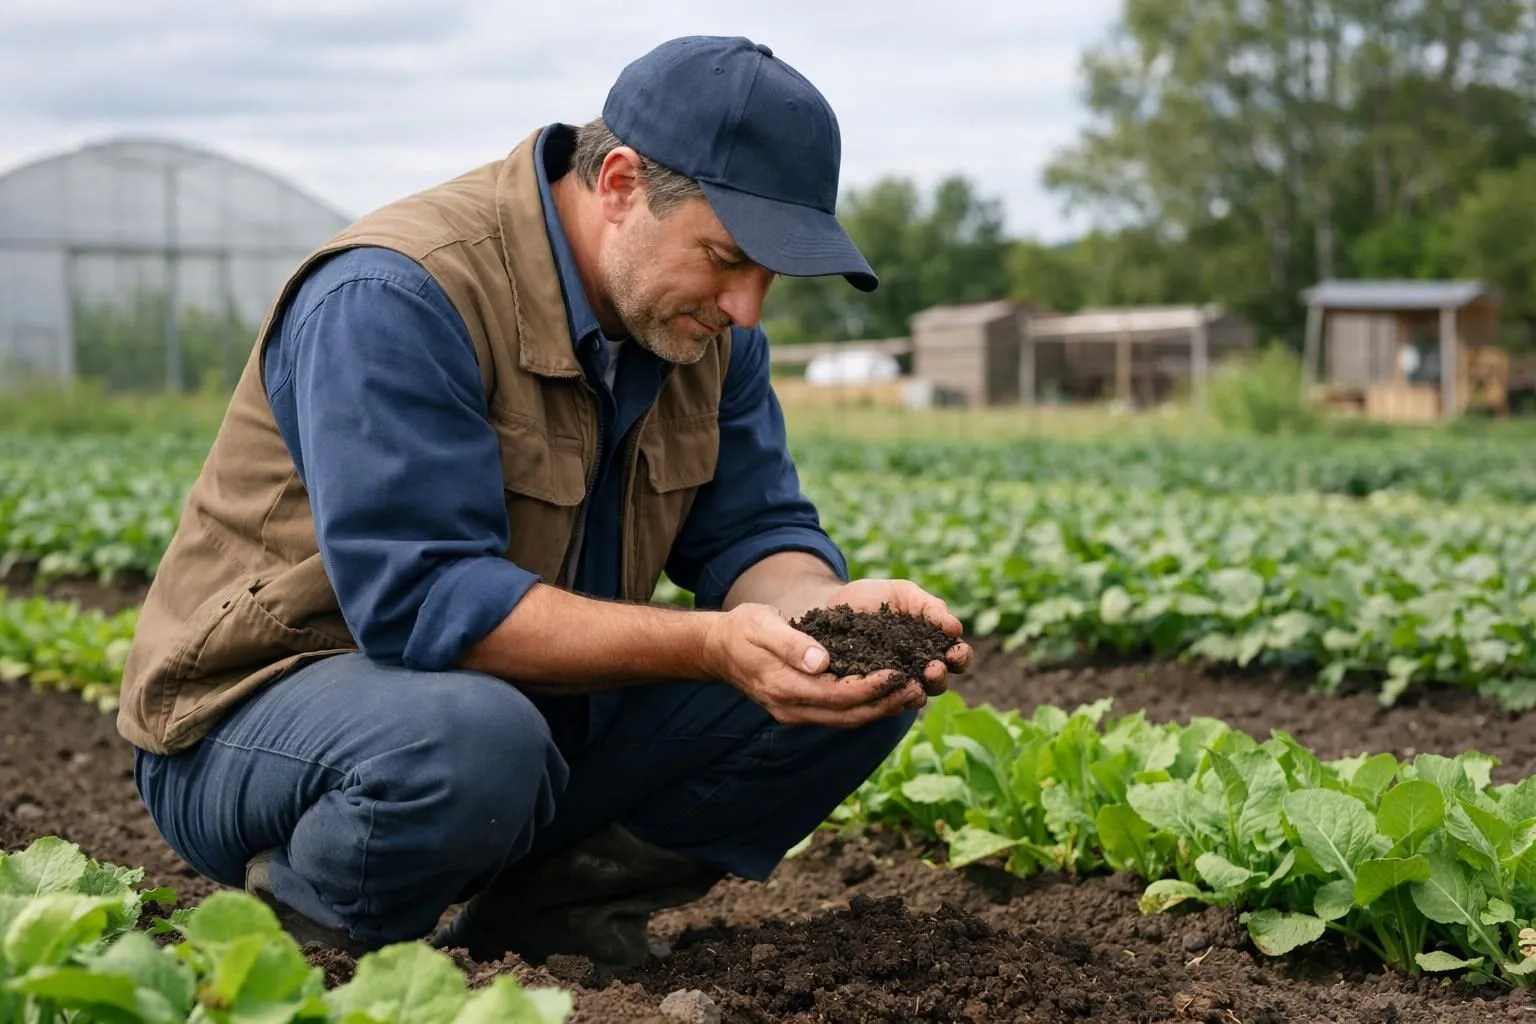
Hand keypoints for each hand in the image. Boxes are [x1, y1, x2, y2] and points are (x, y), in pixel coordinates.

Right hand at [701, 603, 921, 727]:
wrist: (718, 648)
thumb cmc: (742, 629)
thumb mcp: (762, 625)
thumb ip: (791, 643)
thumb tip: (822, 661)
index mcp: (784, 687)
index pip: (837, 695)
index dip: (871, 687)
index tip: (898, 673)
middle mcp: (792, 708)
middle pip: (848, 715)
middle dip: (885, 704)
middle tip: (917, 688)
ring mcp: (795, 713)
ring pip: (846, 720)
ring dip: (880, 709)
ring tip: (912, 693)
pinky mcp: (801, 709)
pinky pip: (839, 714)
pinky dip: (865, 707)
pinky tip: (887, 694)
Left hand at [815, 579, 972, 695]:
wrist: (833, 601)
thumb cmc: (874, 597)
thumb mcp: (904, 594)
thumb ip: (930, 608)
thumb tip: (955, 628)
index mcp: (932, 645)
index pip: (956, 657)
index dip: (960, 657)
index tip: (954, 651)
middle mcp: (916, 668)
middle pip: (938, 682)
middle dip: (939, 677)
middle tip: (932, 668)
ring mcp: (893, 681)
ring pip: (914, 697)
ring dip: (918, 692)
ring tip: (914, 682)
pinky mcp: (868, 688)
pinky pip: (883, 699)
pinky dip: (888, 697)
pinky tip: (887, 688)